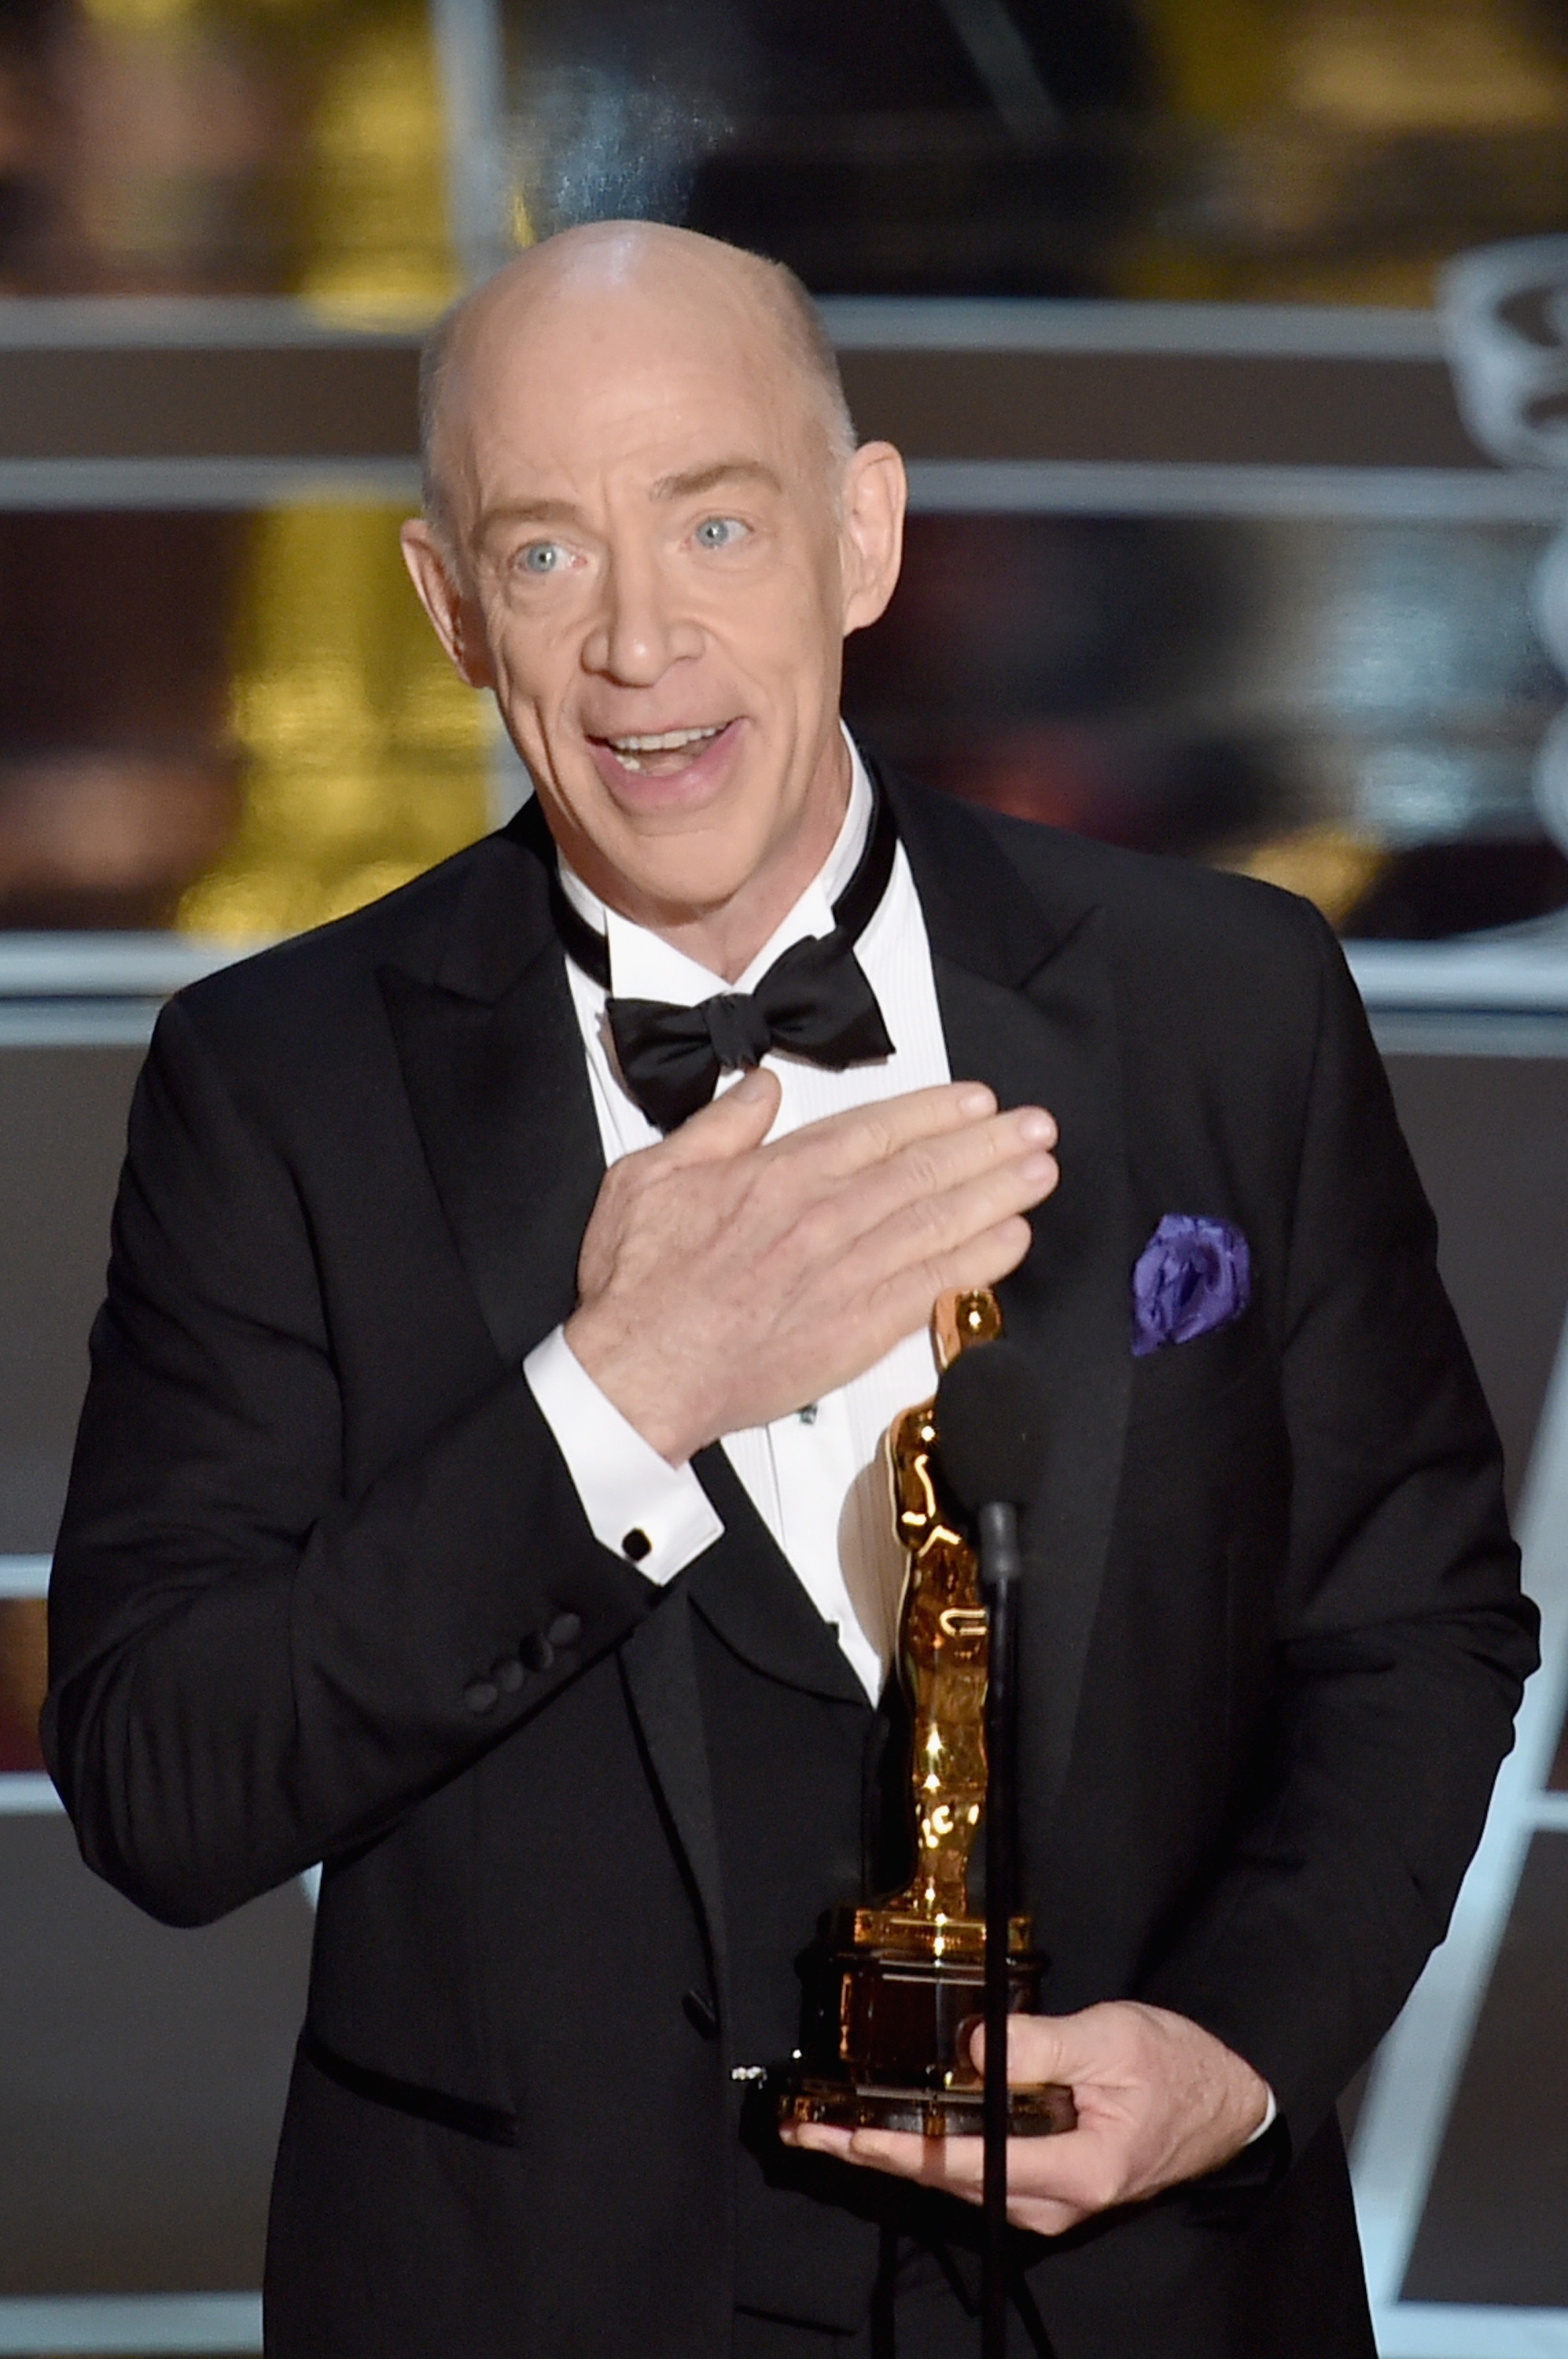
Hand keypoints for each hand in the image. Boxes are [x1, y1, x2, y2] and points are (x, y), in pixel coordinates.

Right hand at [564, 1069, 1057, 1463]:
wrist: (640, 1375)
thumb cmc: (640, 1284)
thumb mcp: (651, 1176)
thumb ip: (716, 1127)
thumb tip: (760, 1089)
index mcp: (780, 1175)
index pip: (877, 1130)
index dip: (935, 1111)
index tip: (977, 1101)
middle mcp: (826, 1218)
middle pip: (925, 1170)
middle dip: (989, 1145)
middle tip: (1037, 1129)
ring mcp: (846, 1275)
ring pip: (938, 1222)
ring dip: (998, 1194)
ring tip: (1040, 1173)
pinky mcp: (856, 1330)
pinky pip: (931, 1287)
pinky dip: (976, 1262)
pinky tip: (1009, 1242)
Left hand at [782, 2003, 1270, 2235]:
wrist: (1224, 2101)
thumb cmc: (1177, 2068)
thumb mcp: (1112, 2039)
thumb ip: (1041, 2046)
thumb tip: (974, 2048)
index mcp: (1073, 2170)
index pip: (962, 2163)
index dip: (895, 2147)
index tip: (843, 2131)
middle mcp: (1052, 2201)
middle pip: (944, 2179)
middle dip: (871, 2153)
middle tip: (808, 2130)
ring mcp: (1047, 2200)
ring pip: (954, 2179)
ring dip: (892, 2151)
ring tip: (832, 2126)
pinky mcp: (1046, 2184)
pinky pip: (976, 2171)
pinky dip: (928, 2149)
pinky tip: (896, 2127)